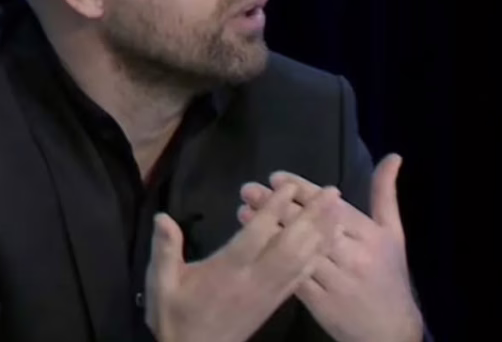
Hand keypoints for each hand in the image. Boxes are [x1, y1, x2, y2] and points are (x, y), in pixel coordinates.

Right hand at [145, 182, 343, 341]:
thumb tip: (162, 217)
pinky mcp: (275, 303)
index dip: (274, 210)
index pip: (256, 235)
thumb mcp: (162, 283)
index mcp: (228, 271)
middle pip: (290, 245)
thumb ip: (164, 250)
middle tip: (332, 192)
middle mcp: (254, 280)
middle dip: (313, 217)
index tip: (291, 186)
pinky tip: (329, 242)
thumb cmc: (175, 315)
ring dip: (322, 233)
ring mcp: (268, 293)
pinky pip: (301, 277)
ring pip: (301, 260)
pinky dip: (317, 256)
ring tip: (339, 209)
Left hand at [237, 154, 423, 341]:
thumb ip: (385, 194)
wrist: (391, 331)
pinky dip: (273, 261)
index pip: (331, 206)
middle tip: (249, 189)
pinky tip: (253, 246)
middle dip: (277, 205)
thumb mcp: (394, 233)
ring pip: (299, 250)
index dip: (303, 190)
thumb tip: (392, 156)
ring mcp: (337, 281)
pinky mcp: (322, 304)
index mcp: (370, 235)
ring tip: (243, 211)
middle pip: (311, 225)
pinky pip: (295, 279)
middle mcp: (354, 255)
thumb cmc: (390, 277)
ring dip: (270, 230)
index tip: (275, 177)